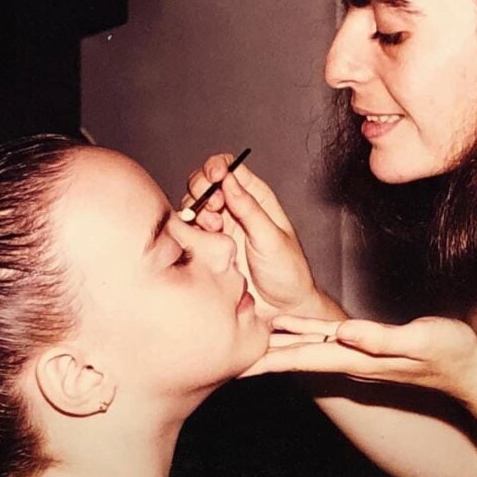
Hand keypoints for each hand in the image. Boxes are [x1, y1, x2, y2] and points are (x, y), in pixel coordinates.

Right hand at [185, 153, 319, 318]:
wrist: (281, 309)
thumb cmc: (287, 272)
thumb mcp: (271, 237)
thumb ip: (249, 208)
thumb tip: (229, 179)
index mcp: (257, 198)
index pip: (231, 168)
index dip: (217, 166)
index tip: (214, 176)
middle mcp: (236, 208)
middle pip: (205, 182)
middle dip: (202, 189)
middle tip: (214, 209)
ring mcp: (220, 227)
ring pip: (195, 205)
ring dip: (198, 211)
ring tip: (213, 228)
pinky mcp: (208, 246)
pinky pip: (189, 229)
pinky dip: (190, 229)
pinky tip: (205, 239)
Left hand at [241, 315, 476, 403]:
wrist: (471, 370)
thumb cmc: (451, 353)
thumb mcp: (419, 341)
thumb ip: (381, 338)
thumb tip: (342, 332)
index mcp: (356, 357)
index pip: (302, 358)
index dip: (269, 357)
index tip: (237, 361)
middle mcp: (350, 358)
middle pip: (294, 356)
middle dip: (261, 355)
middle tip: (224, 354)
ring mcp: (357, 354)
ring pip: (306, 348)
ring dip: (276, 345)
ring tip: (245, 339)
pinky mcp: (365, 345)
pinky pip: (323, 339)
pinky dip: (300, 334)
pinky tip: (288, 329)